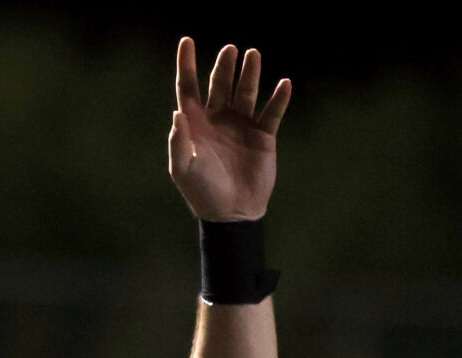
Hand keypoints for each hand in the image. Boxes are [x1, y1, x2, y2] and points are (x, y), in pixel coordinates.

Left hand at [168, 38, 291, 221]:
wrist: (232, 213)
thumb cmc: (203, 191)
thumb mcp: (184, 169)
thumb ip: (179, 142)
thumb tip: (177, 113)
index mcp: (196, 124)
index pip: (188, 88)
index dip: (186, 65)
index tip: (186, 41)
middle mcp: (218, 119)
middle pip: (220, 85)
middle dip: (224, 67)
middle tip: (231, 50)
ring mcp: (242, 126)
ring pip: (246, 93)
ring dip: (250, 75)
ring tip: (253, 55)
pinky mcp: (263, 136)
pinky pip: (272, 113)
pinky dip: (278, 99)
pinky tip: (283, 84)